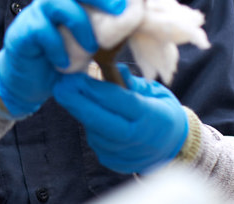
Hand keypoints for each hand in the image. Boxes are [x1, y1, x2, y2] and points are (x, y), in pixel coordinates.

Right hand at [0, 0, 126, 117]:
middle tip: (118, 7)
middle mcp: (51, 1)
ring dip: (79, 22)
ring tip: (91, 47)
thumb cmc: (61, 59)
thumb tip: (137, 19)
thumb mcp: (89, 44)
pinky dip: (56, 47)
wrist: (27, 82)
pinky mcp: (22, 32)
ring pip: (55, 1)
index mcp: (69, 1)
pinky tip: (64, 63)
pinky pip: (40, 30)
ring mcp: (34, 14)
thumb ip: (106, 30)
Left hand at [53, 65, 187, 172]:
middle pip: (101, 121)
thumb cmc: (161, 110)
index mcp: (153, 118)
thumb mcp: (154, 91)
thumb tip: (115, 68)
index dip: (96, 90)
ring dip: (82, 113)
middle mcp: (140, 140)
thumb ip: (132, 82)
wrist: (173, 145)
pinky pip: (96, 141)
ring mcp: (127, 155)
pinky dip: (91, 126)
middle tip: (60, 86)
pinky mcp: (115, 163)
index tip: (76, 77)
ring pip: (95, 132)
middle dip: (77, 103)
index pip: (121, 102)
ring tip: (75, 95)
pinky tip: (90, 114)